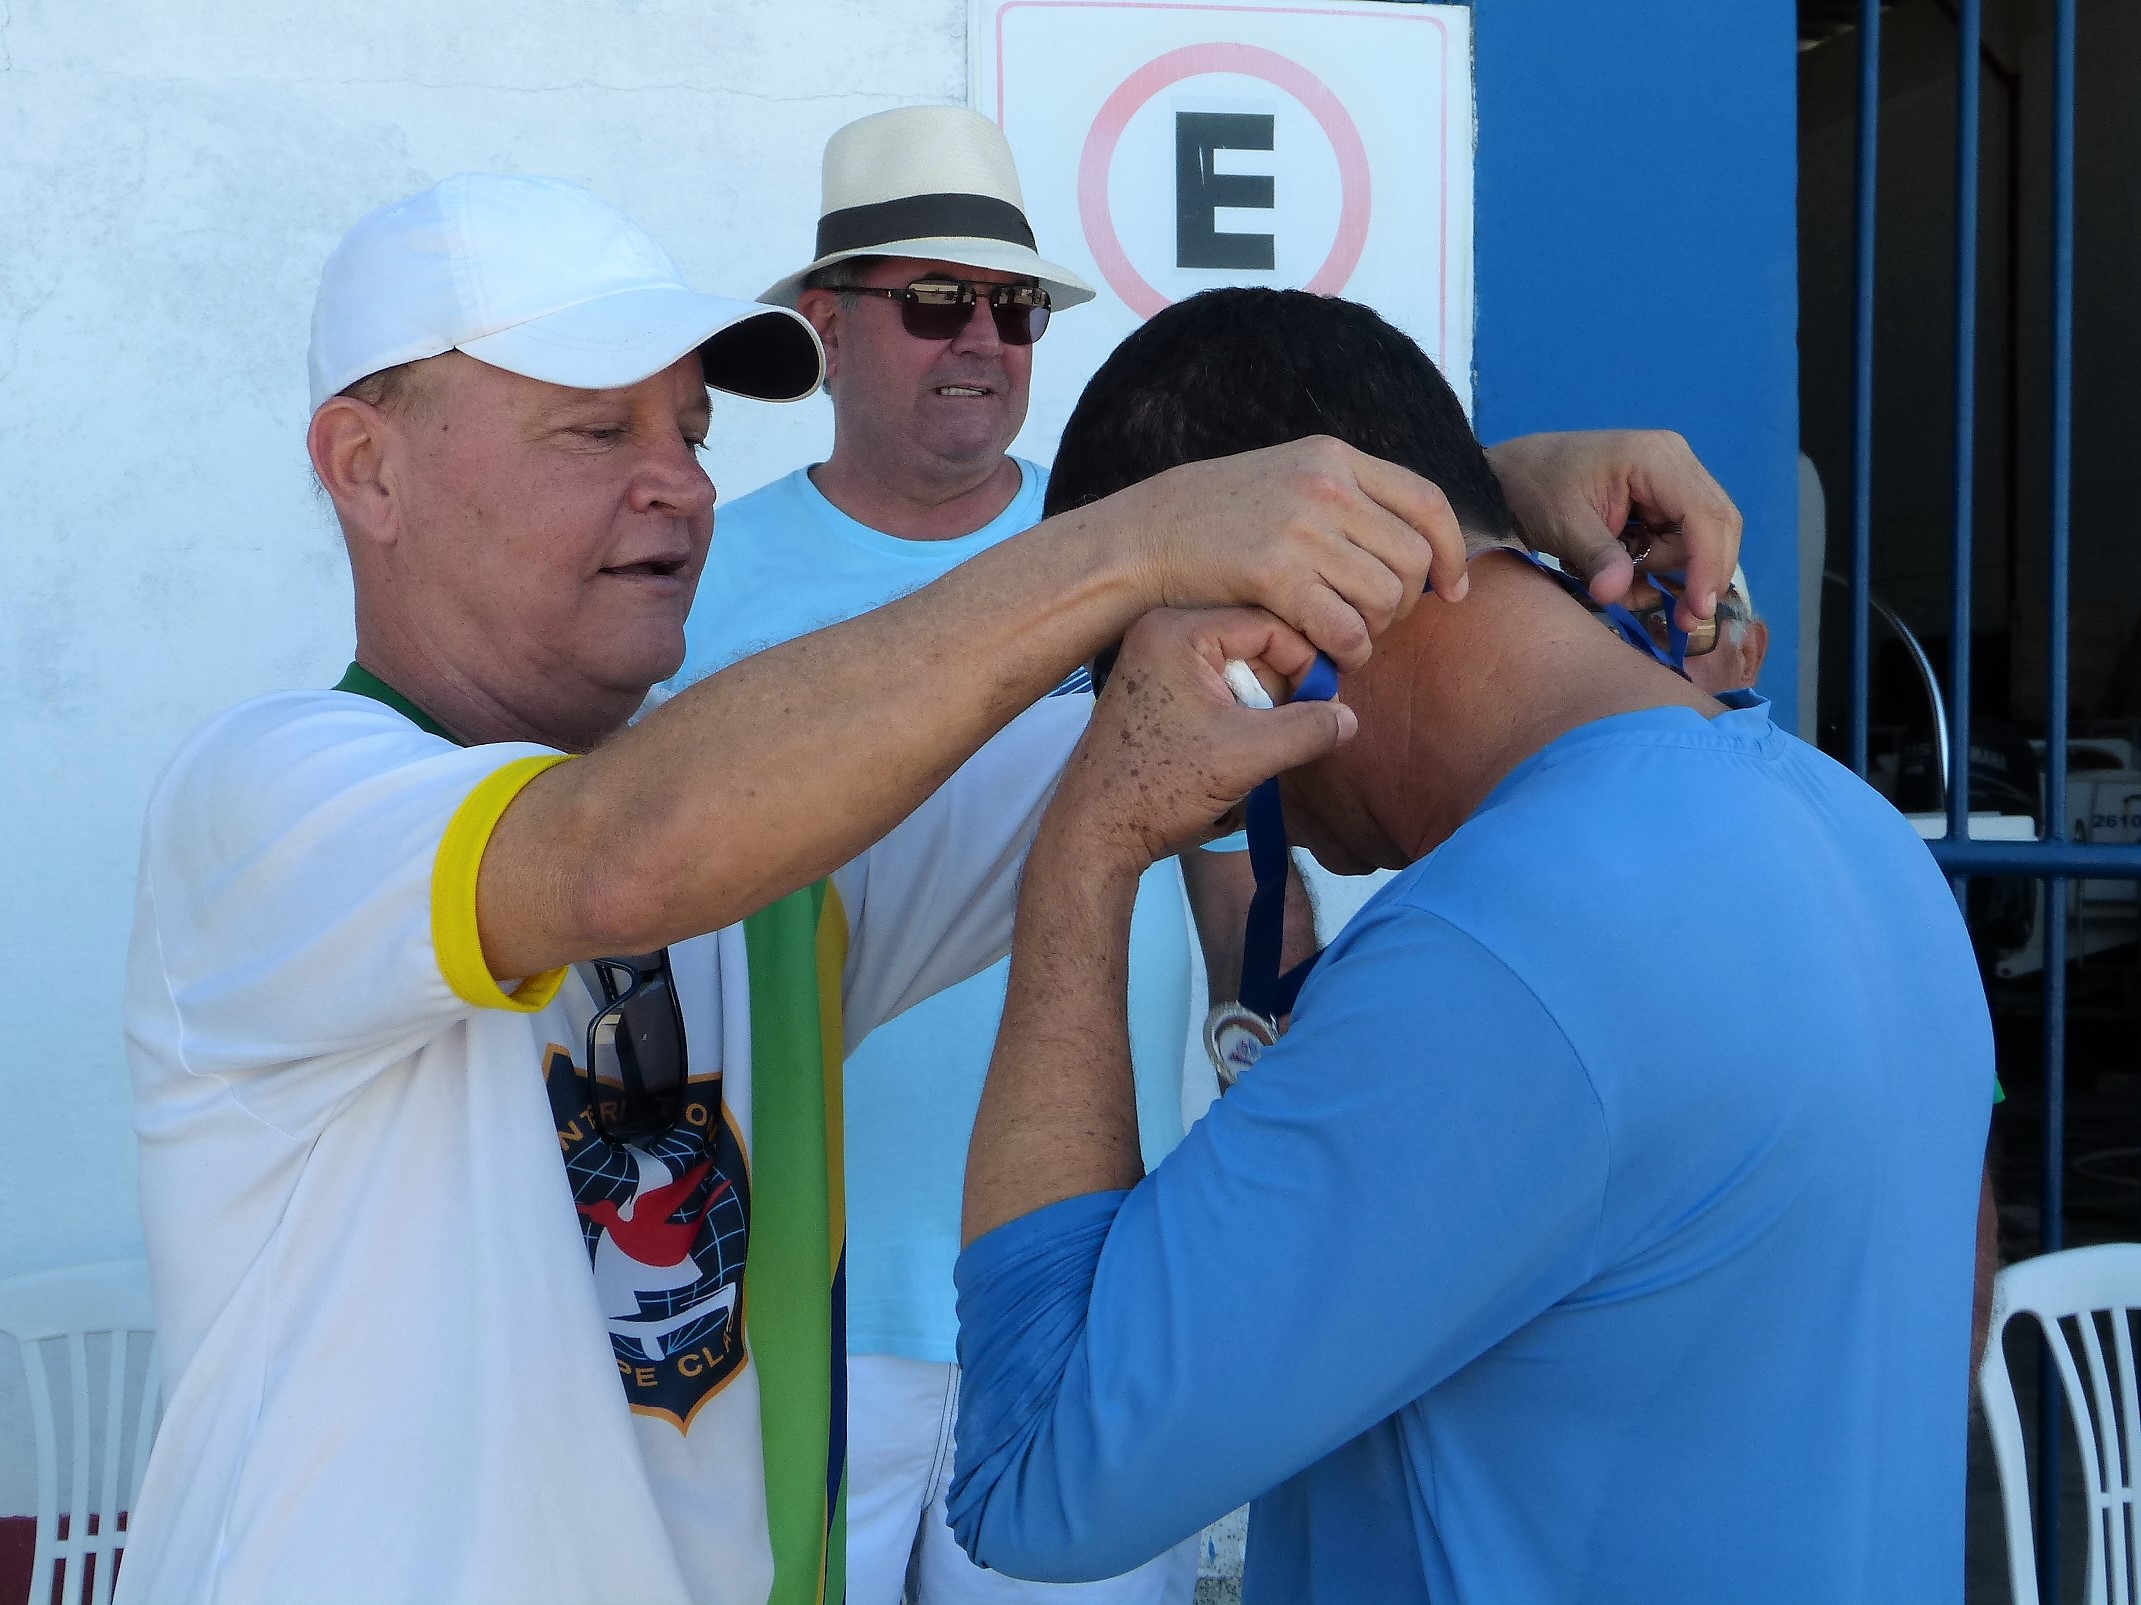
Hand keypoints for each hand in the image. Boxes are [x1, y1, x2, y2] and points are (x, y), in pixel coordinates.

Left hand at [1042, 607, 1357, 872]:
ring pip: (1236, 668)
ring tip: (1262, 745)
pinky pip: (1213, 686)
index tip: (1325, 703)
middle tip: (1298, 727)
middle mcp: (1159, 633)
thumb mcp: (1247, 756)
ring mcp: (1153, 662)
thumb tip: (1349, 718)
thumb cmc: (1158, 788)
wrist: (1096, 832)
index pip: (1268, 624)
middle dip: (1281, 687)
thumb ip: (1307, 730)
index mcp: (1176, 631)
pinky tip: (1237, 748)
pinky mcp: (1153, 691)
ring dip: (1260, 705)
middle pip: (1252, 643)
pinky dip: (1237, 714)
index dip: (1305, 663)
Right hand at [1089, 437, 1469, 672]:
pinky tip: (1332, 655)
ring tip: (1349, 637)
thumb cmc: (1216, 519)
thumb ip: (1344, 496)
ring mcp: (1299, 527)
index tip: (1452, 589)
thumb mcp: (1285, 478)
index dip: (1452, 552)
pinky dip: (1349, 651)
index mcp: (1332, 457)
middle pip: (1411, 557)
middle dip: (1406, 602)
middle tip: (1376, 621)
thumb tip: (1411, 539)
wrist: (1144, 537)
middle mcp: (1324, 485)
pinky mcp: (1273, 572)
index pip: (1427, 502)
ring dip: (1375, 630)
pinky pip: (1345, 626)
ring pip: (1384, 596)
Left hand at [1486, 430, 1741, 628]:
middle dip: (1700, 575)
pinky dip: (1656, 567)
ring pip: (1698, 542)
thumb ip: (1597, 558)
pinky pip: (1678, 543)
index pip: (1705, 515)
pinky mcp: (1663, 501)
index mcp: (1657, 458)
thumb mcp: (1563, 526)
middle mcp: (1676, 464)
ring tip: (1614, 576)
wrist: (1511, 477)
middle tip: (1682, 621)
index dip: (1709, 565)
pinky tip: (1620, 569)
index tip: (1698, 610)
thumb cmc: (1536, 489)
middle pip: (1717, 528)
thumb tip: (1616, 594)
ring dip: (1665, 572)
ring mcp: (1673, 481)